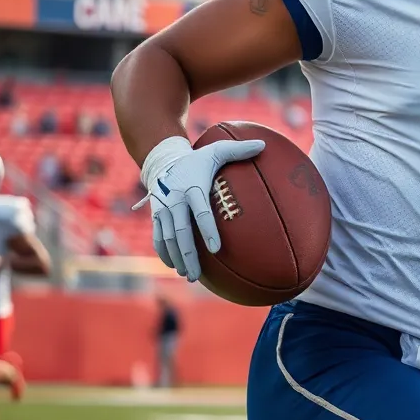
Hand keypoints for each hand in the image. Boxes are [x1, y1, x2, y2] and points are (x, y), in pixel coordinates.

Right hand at [133, 136, 264, 280]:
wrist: (163, 160)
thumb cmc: (198, 158)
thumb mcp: (217, 150)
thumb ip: (239, 149)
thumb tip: (264, 145)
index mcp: (191, 187)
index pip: (200, 212)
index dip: (207, 230)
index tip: (216, 249)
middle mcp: (174, 201)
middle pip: (180, 233)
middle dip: (189, 254)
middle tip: (197, 274)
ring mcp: (162, 210)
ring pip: (167, 239)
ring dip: (176, 258)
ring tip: (188, 274)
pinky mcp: (155, 216)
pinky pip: (158, 238)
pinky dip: (165, 253)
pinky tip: (174, 265)